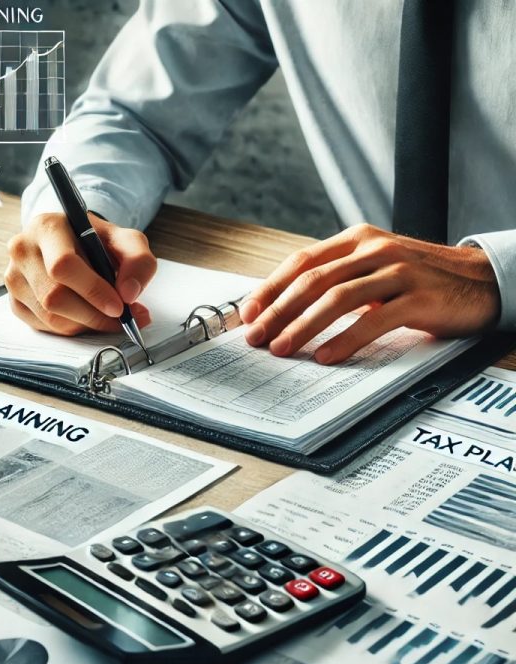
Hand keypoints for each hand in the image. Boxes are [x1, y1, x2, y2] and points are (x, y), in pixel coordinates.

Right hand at [4, 212, 155, 334]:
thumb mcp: (125, 241)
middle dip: (93, 315)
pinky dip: (71, 328)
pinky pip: (44, 327)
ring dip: (85, 324)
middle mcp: (23, 250)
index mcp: (47, 227)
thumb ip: (138, 261)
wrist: (73, 243)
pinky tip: (85, 316)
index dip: (93, 291)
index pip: (63, 266)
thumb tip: (129, 294)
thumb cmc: (97, 242)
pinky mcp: (14, 301)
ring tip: (106, 316)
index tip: (119, 306)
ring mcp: (14, 277)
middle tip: (120, 318)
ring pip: (49, 317)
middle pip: (54, 297)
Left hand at [239, 223, 499, 363]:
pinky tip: (326, 356)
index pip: (301, 262)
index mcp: (357, 240)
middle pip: (313, 280)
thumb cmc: (418, 279)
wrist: (482, 280)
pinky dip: (345, 339)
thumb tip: (284, 310)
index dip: (270, 288)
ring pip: (338, 298)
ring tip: (282, 349)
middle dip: (278, 312)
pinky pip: (374, 319)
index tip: (248, 314)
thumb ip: (337, 279)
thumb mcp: (373, 268)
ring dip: (303, 326)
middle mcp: (374, 249)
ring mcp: (397, 270)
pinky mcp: (419, 297)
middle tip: (256, 337)